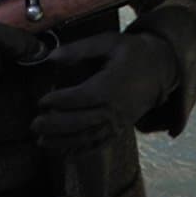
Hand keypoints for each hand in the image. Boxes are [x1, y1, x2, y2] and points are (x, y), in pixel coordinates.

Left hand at [31, 32, 178, 154]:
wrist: (161, 68)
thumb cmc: (132, 52)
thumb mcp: (109, 42)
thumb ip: (80, 49)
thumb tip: (51, 56)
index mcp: (112, 84)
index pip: (83, 97)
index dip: (61, 101)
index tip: (41, 101)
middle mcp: (116, 108)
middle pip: (82, 121)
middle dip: (56, 125)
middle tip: (34, 124)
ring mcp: (120, 122)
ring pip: (89, 137)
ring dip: (64, 142)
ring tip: (42, 142)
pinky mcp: (121, 129)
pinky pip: (100, 144)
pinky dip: (81, 152)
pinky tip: (63, 154)